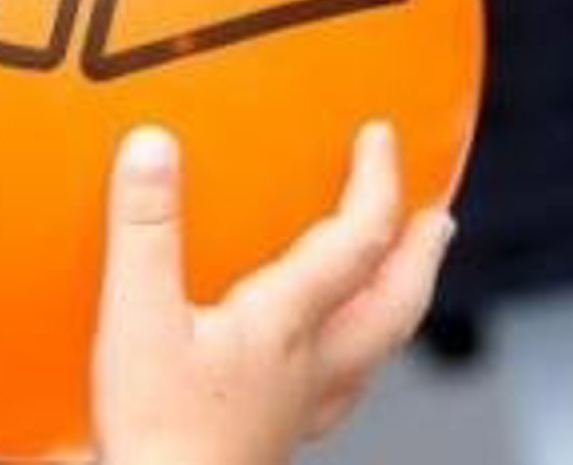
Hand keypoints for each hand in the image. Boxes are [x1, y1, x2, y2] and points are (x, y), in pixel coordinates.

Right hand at [93, 122, 454, 464]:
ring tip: (400, 275)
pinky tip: (326, 358)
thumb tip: (153, 147)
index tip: (381, 137)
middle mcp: (309, 363)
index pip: (357, 241)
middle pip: (394, 304)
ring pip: (375, 348)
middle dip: (420, 253)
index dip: (377, 183)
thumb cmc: (159, 435)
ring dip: (398, 301)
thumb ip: (145, 229)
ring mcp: (299, 405)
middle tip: (435, 217)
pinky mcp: (275, 434)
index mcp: (286, 323)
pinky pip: (337, 385)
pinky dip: (351, 356)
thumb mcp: (136, 316)